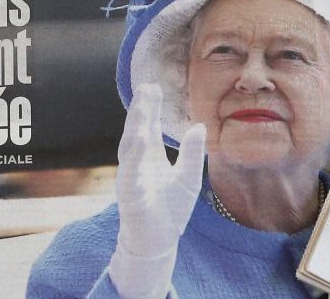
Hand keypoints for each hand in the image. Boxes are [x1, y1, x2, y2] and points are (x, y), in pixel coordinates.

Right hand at [108, 84, 206, 298]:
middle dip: (142, 109)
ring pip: (130, 146)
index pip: (149, 126)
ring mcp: (131, 177)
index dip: (150, 107)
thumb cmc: (170, 212)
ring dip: (136, 125)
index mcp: (150, 157)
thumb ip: (191, 153)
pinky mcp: (129, 195)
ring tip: (143, 106)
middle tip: (147, 86)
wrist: (158, 243)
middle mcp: (137, 163)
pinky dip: (133, 154)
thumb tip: (200, 126)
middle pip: (138, 130)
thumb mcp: (188, 179)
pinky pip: (129, 172)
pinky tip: (140, 137)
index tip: (153, 85)